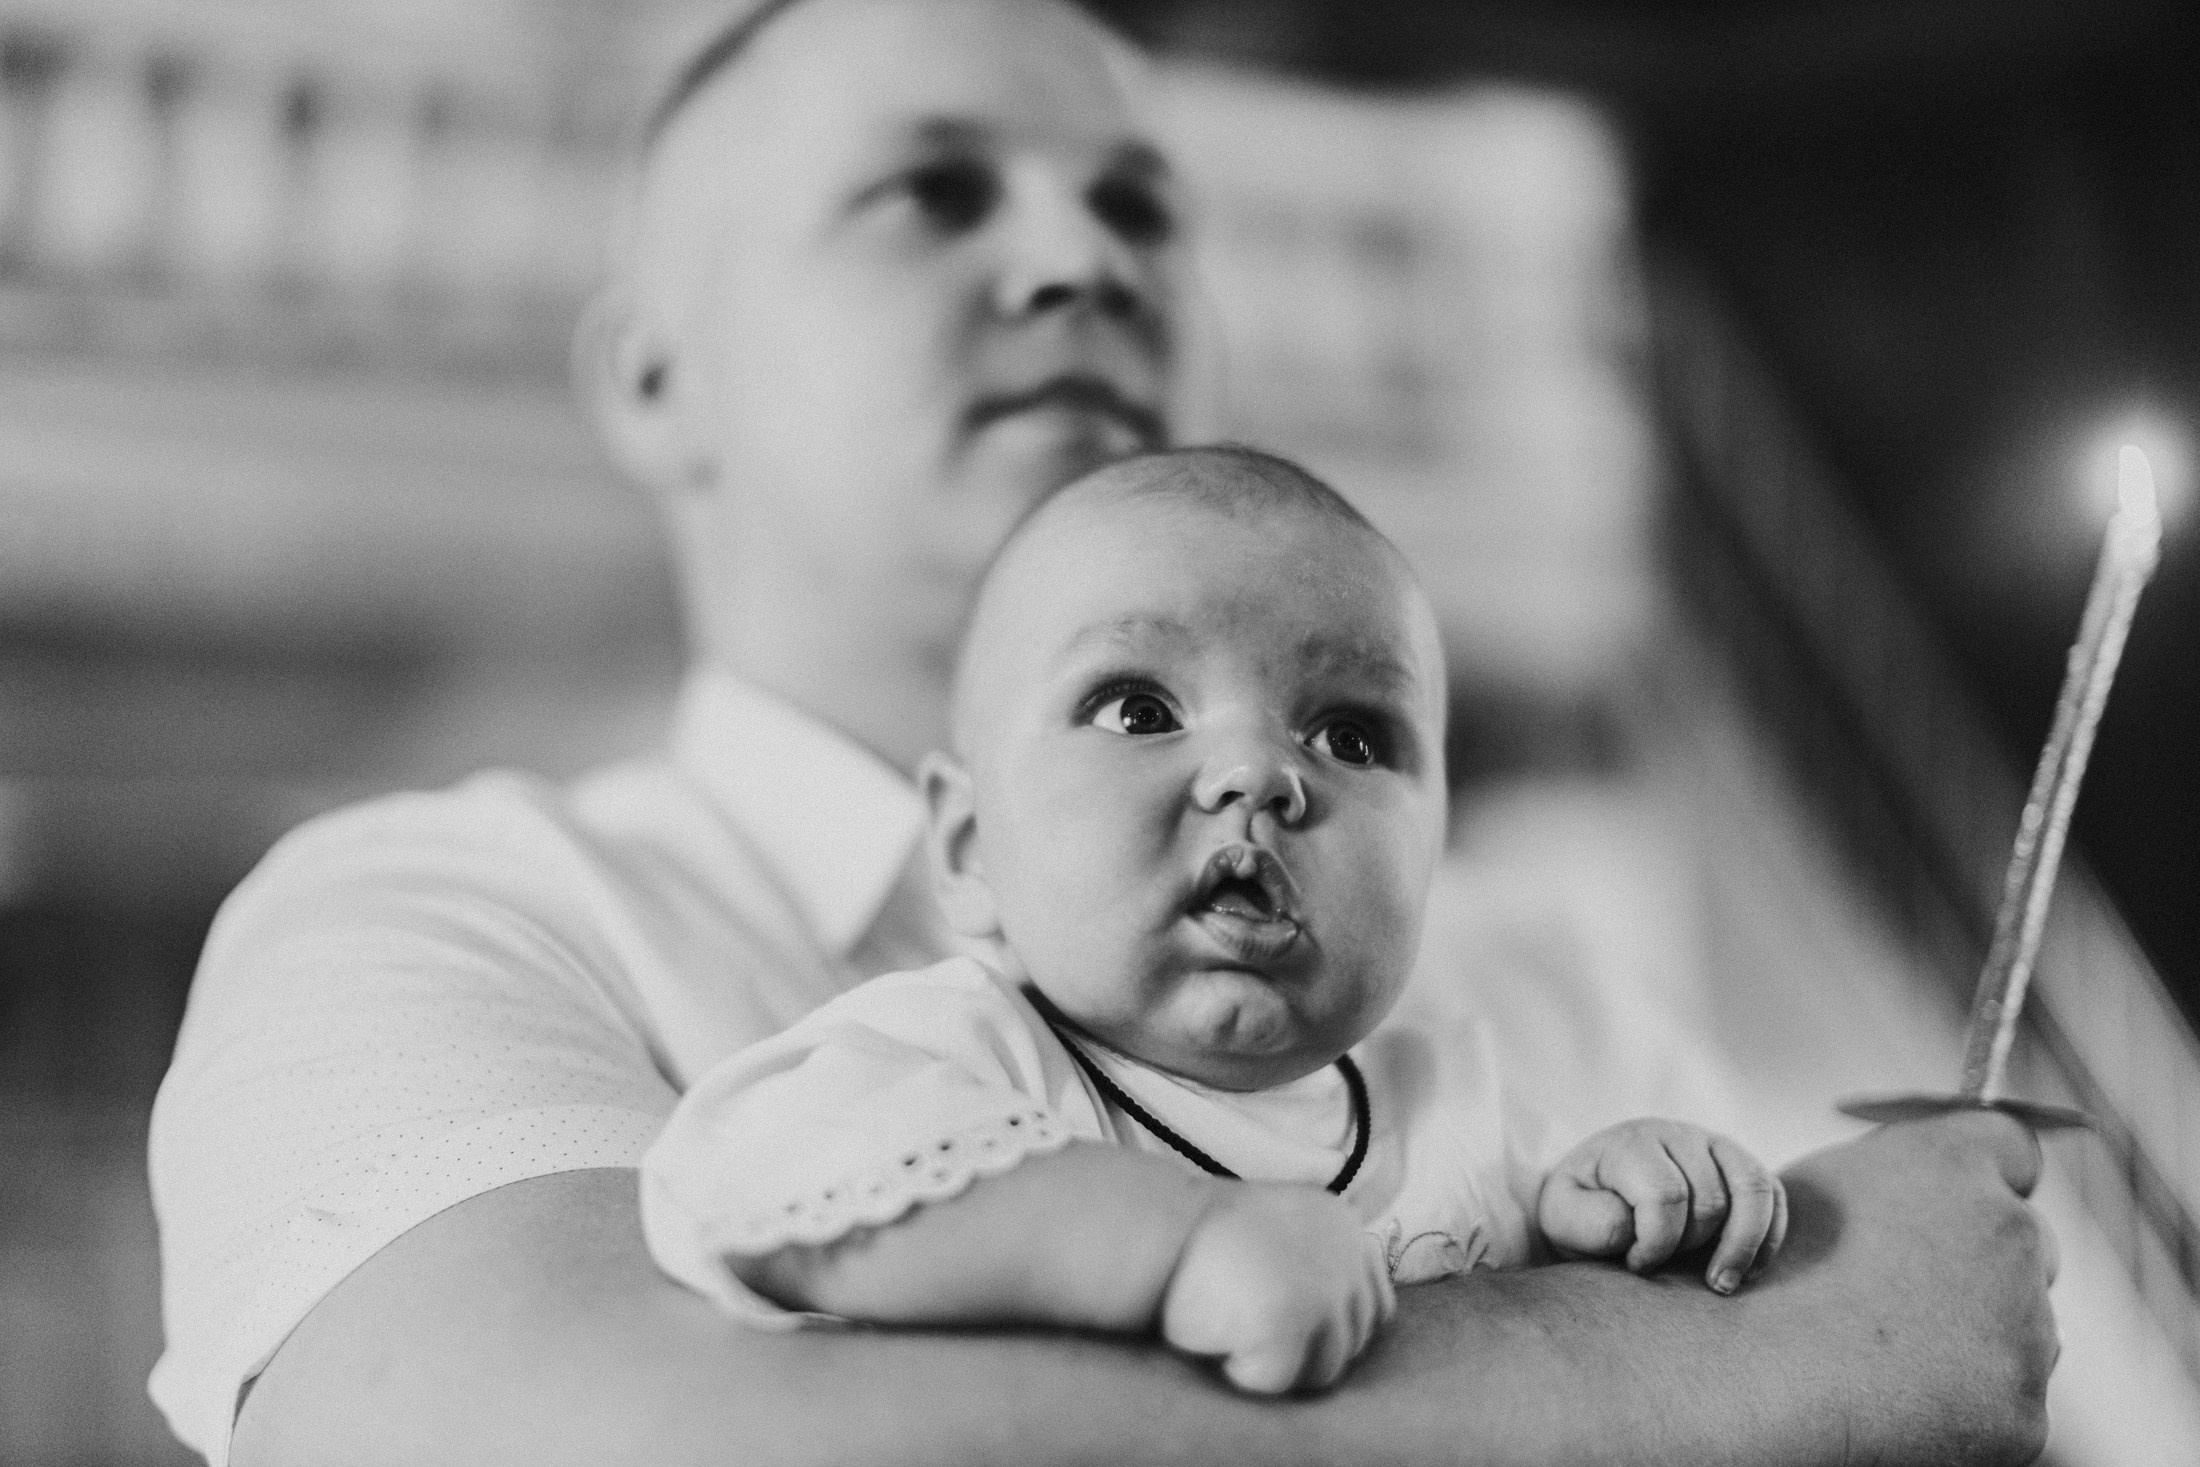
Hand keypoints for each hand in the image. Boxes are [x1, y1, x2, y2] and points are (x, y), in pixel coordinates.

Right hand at [1160, 1181, 1395, 1394]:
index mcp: (1345, 1226)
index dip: (1331, 1327)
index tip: (1283, 1319)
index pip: (1375, 1307)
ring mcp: (1322, 1289)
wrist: (1152, 1228)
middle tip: (1245, 1315)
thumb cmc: (1204, 1237)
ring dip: (1275, 1363)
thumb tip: (1362, 1318)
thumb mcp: (1281, 1225)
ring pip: (1323, 1372)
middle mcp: (1346, 1254)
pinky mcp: (1288, 1322)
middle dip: (1302, 1348)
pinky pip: (1277, 1382)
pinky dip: (1240, 1371)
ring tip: (1232, 1321)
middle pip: (1350, 1344)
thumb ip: (1321, 1256)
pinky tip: (1216, 1332)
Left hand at [1537, 1118, 1785, 1291]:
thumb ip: (1591, 1224)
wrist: (1595, 1193)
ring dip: (1744, 1245)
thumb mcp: (1563, 1218)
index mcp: (1630, 1144)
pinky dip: (1768, 1236)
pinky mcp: (1737, 1164)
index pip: (1665, 1195)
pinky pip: (1773, 1194)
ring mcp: (1713, 1144)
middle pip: (1711, 1199)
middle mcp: (1676, 1134)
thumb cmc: (1582, 1210)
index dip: (1656, 1243)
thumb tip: (1636, 1227)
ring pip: (1753, 1190)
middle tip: (1667, 1271)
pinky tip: (1747, 1270)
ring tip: (1722, 1285)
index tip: (1636, 1264)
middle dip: (1692, 1246)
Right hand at [1759, 1111, 2059, 1464]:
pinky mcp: (2025, 1413)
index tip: (1966, 1202)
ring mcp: (2028, 1330)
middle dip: (1987, 1264)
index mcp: (1953, 1166)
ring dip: (1981, 1337)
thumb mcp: (1827, 1187)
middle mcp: (2009, 1233)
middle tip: (1913, 1297)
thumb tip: (1947, 1180)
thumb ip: (1905, 1169)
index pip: (2012, 1148)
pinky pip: (2012, 1400)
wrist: (1746, 1383)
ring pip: (2025, 1327)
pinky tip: (1904, 1404)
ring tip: (1891, 1357)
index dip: (1989, 1174)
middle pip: (2028, 1242)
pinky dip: (1971, 1405)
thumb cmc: (1770, 1281)